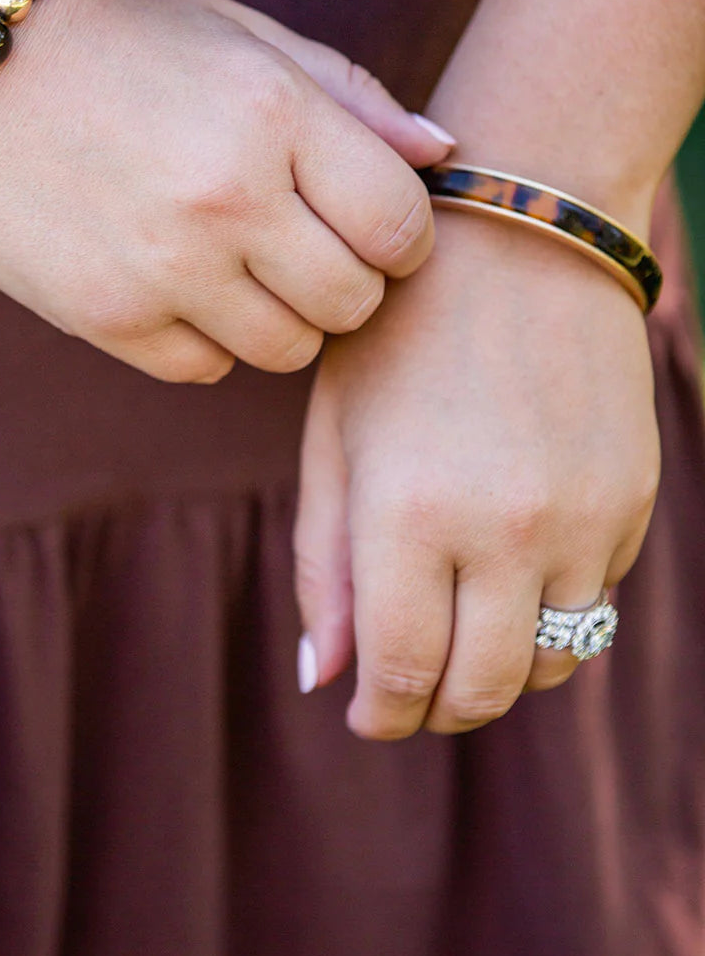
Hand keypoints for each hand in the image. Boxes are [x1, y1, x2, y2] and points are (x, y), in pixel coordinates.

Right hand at [0, 0, 453, 381]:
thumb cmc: (119, 44)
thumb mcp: (239, 34)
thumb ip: (351, 96)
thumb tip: (443, 156)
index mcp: (273, 115)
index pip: (402, 225)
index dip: (403, 236)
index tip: (373, 224)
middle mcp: (225, 202)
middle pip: (353, 302)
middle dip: (348, 281)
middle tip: (306, 246)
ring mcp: (161, 271)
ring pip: (287, 349)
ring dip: (282, 316)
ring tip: (240, 265)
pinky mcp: (105, 319)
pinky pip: (206, 368)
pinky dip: (209, 338)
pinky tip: (178, 284)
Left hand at [293, 210, 660, 737]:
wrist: (516, 240)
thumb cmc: (394, 337)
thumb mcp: (334, 439)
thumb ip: (325, 562)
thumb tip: (322, 676)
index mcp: (410, 512)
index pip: (400, 671)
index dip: (380, 713)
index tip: (364, 716)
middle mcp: (507, 529)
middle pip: (483, 689)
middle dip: (436, 711)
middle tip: (406, 698)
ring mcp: (585, 518)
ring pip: (552, 663)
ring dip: (499, 675)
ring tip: (456, 642)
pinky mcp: (634, 500)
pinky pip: (596, 602)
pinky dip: (548, 616)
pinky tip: (508, 575)